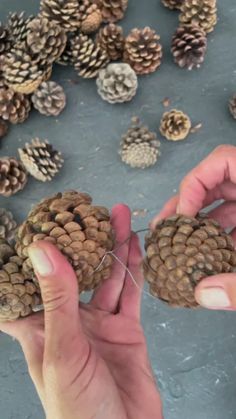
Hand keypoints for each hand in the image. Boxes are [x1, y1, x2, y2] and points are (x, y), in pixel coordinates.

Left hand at [0, 204, 161, 418]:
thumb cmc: (79, 409)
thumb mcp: (62, 349)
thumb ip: (57, 299)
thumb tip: (43, 251)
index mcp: (41, 326)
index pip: (28, 284)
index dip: (30, 257)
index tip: (37, 226)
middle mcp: (69, 320)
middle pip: (75, 272)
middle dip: (82, 241)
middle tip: (89, 210)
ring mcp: (98, 324)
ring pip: (105, 277)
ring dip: (111, 248)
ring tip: (116, 217)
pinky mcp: (125, 330)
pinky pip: (129, 293)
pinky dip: (133, 270)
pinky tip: (134, 248)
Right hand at [151, 145, 235, 310]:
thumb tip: (203, 294)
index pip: (222, 160)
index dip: (195, 183)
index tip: (183, 217)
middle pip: (214, 182)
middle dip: (186, 205)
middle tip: (164, 230)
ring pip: (222, 203)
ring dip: (199, 223)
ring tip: (176, 244)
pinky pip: (234, 220)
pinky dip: (217, 235)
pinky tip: (203, 256)